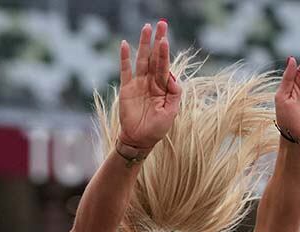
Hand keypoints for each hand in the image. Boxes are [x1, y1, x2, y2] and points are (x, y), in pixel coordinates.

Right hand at [117, 20, 181, 150]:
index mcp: (163, 87)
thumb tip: (172, 77)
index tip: (164, 39)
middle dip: (158, 41)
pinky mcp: (126, 88)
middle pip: (155, 57)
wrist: (139, 140)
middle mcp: (151, 82)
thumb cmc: (157, 129)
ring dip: (143, 44)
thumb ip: (174, 95)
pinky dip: (124, 58)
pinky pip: (125, 70)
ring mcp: (139, 84)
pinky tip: (124, 44)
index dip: (164, 53)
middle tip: (161, 24)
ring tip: (146, 28)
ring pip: (141, 59)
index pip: (164, 66)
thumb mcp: (171, 113)